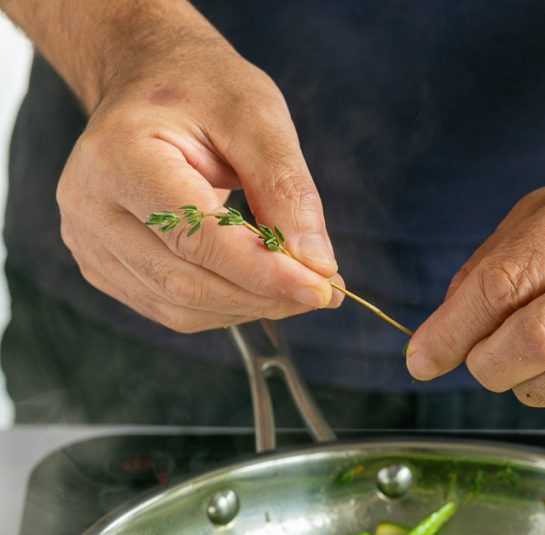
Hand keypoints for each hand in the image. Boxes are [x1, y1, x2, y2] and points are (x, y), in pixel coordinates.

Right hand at [56, 34, 341, 332]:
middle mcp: (89, 206)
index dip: (264, 271)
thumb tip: (317, 263)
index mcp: (118, 156)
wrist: (145, 80)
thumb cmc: (199, 88)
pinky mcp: (101, 267)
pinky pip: (171, 311)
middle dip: (264, 295)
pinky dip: (223, 307)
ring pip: (181, 309)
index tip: (321, 288)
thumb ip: (286, 187)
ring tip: (292, 282)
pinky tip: (252, 283)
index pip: (197, 236)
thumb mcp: (255, 114)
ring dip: (248, 306)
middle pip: (188, 283)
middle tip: (321, 288)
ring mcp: (88, 242)